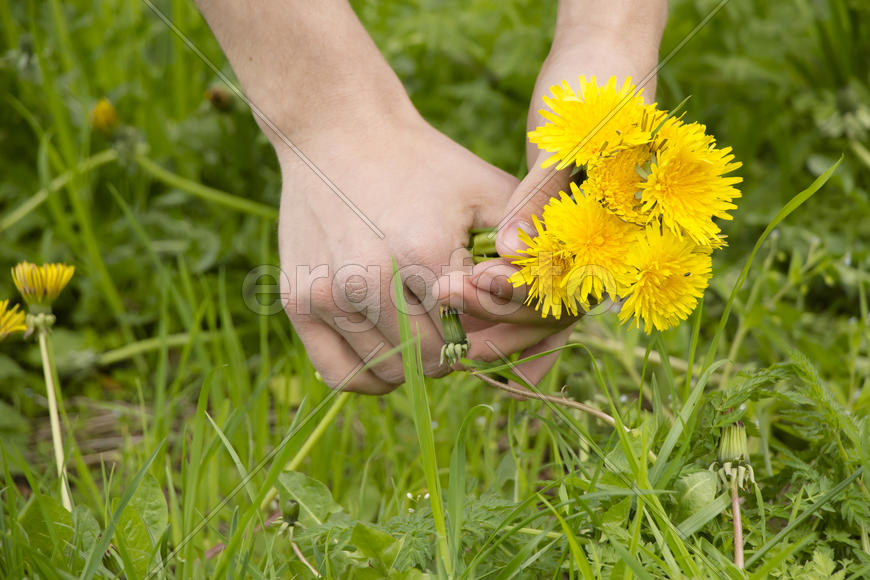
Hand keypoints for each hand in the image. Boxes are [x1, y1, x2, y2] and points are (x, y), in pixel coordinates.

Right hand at [276, 110, 520, 393]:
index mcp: (425, 255)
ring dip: (410, 362)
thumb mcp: (487, 190)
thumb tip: (557, 308)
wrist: (338, 130)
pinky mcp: (296, 301)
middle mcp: (369, 281)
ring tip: (417, 323)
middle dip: (450, 351)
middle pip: (430, 364)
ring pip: (388, 374)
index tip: (481, 315)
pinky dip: (368, 373)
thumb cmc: (424, 164)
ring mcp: (327, 293)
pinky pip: (340, 374)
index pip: (469, 343)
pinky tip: (384, 343)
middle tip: (450, 321)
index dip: (483, 337)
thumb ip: (527, 248)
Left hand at [437, 1, 667, 389]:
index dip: (521, 295)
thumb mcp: (572, 139)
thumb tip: (510, 252)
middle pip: (551, 309)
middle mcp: (606, 253)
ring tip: (443, 302)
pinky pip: (528, 284)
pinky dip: (498, 301)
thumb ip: (542, 197)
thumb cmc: (596, 90)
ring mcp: (579, 249)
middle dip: (497, 310)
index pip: (571, 290)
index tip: (473, 283)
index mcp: (625, 235)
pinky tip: (462, 312)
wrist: (602, 58)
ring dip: (492, 312)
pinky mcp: (553, 238)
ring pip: (537, 306)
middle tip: (444, 294)